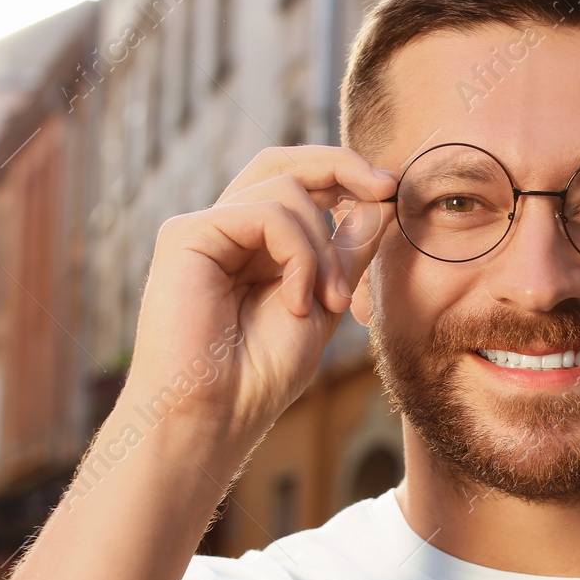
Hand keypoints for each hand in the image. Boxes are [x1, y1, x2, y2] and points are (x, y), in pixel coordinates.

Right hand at [121, 145, 397, 455]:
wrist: (214, 417)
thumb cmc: (260, 376)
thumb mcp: (323, 303)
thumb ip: (345, 253)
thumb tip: (379, 203)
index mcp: (252, 245)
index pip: (296, 182)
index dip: (344, 175)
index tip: (391, 190)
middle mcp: (224, 230)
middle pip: (282, 162)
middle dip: (341, 165)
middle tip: (386, 188)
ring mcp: (203, 229)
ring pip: (284, 187)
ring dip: (324, 246)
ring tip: (328, 302)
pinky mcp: (187, 235)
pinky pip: (266, 213)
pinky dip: (298, 254)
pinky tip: (297, 302)